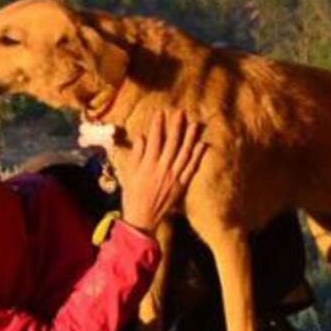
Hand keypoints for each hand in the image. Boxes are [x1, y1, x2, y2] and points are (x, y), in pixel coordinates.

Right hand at [119, 109, 206, 233]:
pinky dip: (197, 156)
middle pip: (172, 143)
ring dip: (190, 138)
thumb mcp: (129, 173)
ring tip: (194, 124)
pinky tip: (201, 145)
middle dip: (176, 126)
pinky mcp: (181, 185)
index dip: (157, 125)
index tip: (160, 112)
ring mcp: (174, 177)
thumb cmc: (132, 195)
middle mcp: (162, 169)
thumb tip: (141, 136)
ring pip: (184, 153)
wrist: (143, 218)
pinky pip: (191, 168)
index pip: (154, 140)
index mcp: (148, 165)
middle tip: (180, 112)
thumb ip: (136, 154)